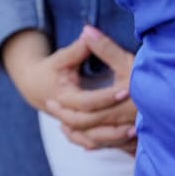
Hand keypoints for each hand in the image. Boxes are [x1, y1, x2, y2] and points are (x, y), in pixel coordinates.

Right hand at [44, 26, 137, 152]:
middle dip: (114, 122)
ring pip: (92, 139)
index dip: (107, 97)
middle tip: (139, 117)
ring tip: (137, 133)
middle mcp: (65, 116)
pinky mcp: (78, 133)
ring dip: (113, 138)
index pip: (87, 102)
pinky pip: (93, 143)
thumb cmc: (53, 68)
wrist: (35, 85)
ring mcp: (70, 127)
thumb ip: (80, 48)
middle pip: (91, 125)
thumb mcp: (64, 56)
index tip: (129, 89)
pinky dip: (109, 144)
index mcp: (63, 97)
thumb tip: (90, 31)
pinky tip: (129, 143)